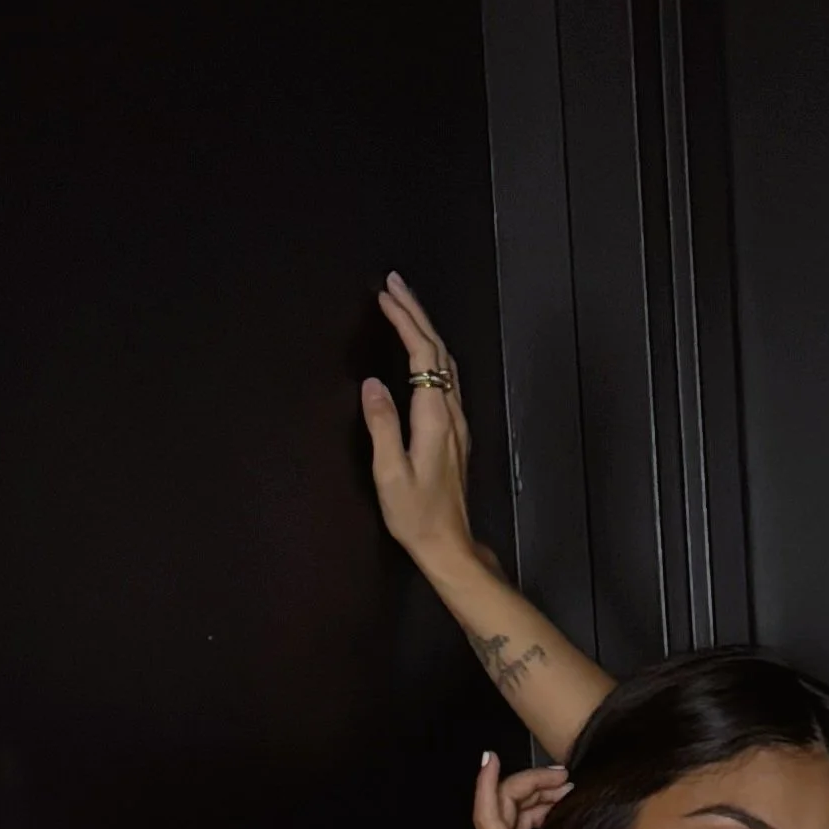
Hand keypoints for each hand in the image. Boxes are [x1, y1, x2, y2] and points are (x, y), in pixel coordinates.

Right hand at [361, 270, 476, 569]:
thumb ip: (381, 425)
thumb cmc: (416, 516)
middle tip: (394, 284)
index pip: (423, 355)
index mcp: (435, 419)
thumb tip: (371, 385)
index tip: (386, 296)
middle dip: (416, 313)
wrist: (448, 544)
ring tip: (403, 306)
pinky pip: (445, 378)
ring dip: (425, 329)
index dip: (406, 321)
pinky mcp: (454, 432)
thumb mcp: (389, 473)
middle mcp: (451, 414)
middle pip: (438, 350)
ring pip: (445, 362)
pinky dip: (431, 352)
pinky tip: (420, 350)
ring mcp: (457, 423)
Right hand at [469, 752, 570, 828]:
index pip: (512, 820)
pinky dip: (488, 781)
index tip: (563, 793)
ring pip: (504, 800)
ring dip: (532, 782)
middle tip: (567, 781)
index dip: (536, 800)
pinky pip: (487, 807)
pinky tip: (491, 760)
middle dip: (538, 787)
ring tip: (562, 780)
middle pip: (508, 805)